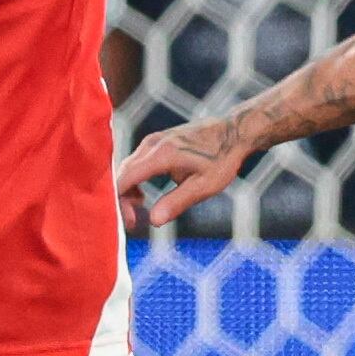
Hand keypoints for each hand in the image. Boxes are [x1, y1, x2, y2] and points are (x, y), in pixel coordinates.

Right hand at [117, 117, 249, 228]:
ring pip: (128, 167)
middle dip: (123, 199)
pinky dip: (134, 180)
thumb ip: (177, 202)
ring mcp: (153, 140)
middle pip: (122, 173)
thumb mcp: (204, 186)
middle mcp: (152, 144)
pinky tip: (143, 195)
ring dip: (128, 190)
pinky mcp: (156, 141)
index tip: (131, 222)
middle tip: (134, 222)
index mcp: (161, 155)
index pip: (125, 179)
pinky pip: (135, 162)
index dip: (121, 203)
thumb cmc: (222, 160)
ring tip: (139, 208)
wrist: (233, 133)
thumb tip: (153, 221)